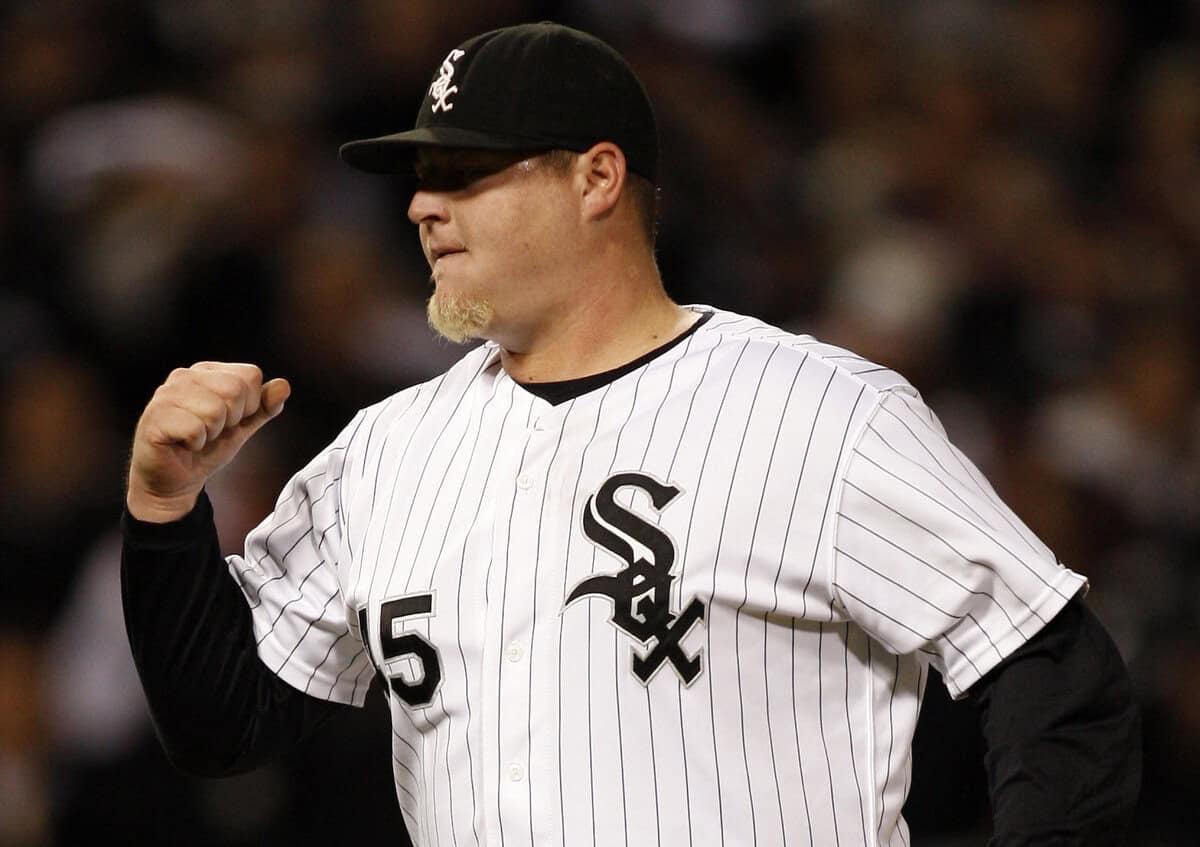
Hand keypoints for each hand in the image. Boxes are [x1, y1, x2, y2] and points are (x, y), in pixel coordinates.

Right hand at [127, 362, 289, 522]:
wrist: (176, 481)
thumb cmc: (207, 449)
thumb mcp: (243, 426)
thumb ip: (264, 407)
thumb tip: (284, 385)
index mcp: (208, 372)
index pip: (250, 375)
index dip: (249, 405)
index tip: (230, 420)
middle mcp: (185, 376)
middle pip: (235, 390)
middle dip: (232, 419)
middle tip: (213, 431)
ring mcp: (166, 395)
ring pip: (215, 410)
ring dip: (212, 434)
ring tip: (197, 438)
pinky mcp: (155, 418)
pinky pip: (195, 429)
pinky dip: (195, 444)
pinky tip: (184, 444)